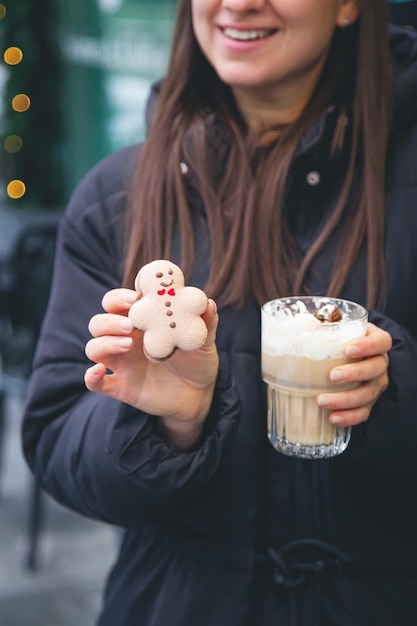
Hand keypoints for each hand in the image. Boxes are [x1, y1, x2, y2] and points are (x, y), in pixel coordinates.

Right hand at [84, 288, 218, 448]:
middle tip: (131, 326)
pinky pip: (95, 382)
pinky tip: (98, 372)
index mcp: (141, 322)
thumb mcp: (203, 341)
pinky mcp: (120, 387)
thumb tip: (208, 304)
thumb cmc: (197, 361)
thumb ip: (205, 323)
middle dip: (110, 321)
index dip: (119, 297)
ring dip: (105, 343)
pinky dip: (91, 376)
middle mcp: (126, 339)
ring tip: (128, 344)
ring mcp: (121, 364)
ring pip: (94, 348)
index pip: (117, 302)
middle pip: (99, 323)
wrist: (199, 395)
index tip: (135, 298)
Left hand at [316, 323, 391, 426]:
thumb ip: (319, 326)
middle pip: (376, 369)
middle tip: (332, 376)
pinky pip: (364, 412)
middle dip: (355, 374)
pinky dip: (349, 417)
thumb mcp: (334, 329)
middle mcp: (379, 363)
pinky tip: (333, 418)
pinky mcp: (368, 402)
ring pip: (369, 394)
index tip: (348, 350)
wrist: (347, 357)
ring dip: (346, 400)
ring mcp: (375, 384)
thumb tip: (294, 326)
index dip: (368, 346)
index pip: (381, 342)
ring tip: (322, 401)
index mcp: (375, 341)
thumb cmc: (338, 340)